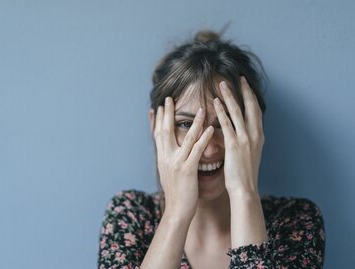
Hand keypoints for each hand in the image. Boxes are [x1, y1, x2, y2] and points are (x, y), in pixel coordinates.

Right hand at [153, 97, 213, 218]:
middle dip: (166, 114)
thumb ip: (167, 159)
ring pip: (184, 138)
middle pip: (165, 131)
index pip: (157, 134)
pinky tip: (210, 128)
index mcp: (161, 158)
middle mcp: (166, 158)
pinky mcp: (188, 169)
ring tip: (199, 109)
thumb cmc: (175, 192)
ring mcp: (176, 163)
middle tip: (168, 99)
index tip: (156, 107)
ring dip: (192, 122)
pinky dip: (203, 138)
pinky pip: (197, 150)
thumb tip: (167, 149)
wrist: (176, 210)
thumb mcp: (167, 173)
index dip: (156, 119)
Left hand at [213, 77, 263, 194]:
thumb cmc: (245, 174)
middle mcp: (254, 134)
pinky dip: (222, 111)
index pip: (257, 112)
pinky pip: (227, 124)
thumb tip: (246, 133)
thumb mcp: (252, 154)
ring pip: (238, 112)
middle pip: (251, 107)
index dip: (252, 98)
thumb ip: (250, 141)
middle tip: (239, 78)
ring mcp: (245, 139)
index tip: (247, 87)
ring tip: (224, 84)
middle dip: (245, 91)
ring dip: (231, 96)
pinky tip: (216, 101)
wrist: (245, 189)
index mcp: (259, 136)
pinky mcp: (234, 144)